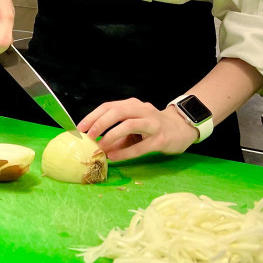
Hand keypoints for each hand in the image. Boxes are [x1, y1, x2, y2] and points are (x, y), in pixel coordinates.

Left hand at [78, 98, 197, 161]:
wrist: (181, 129)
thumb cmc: (152, 127)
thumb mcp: (133, 127)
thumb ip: (116, 135)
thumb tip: (96, 146)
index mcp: (132, 105)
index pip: (109, 106)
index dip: (93, 116)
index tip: (80, 127)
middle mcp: (142, 110)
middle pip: (117, 111)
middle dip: (100, 123)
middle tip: (89, 136)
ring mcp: (153, 123)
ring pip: (129, 124)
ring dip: (112, 135)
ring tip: (100, 147)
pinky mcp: (161, 139)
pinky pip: (141, 146)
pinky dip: (126, 152)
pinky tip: (115, 157)